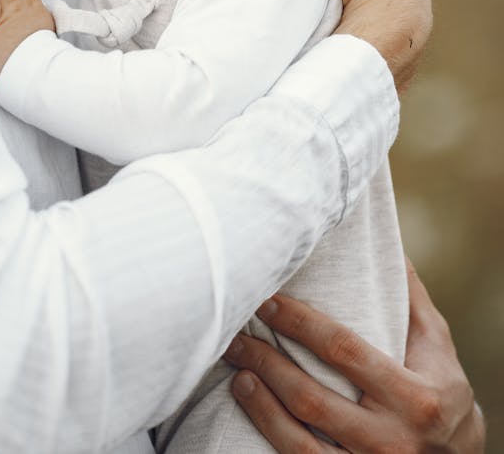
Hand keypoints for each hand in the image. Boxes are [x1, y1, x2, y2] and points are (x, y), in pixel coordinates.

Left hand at [223, 259, 484, 452]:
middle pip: (312, 398)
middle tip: (236, 335)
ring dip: (261, 406)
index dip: (300, 324)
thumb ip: (410, 298)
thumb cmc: (443, 390)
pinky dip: (272, 438)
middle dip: (267, 362)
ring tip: (237, 372)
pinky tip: (253, 412)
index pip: (344, 351)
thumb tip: (389, 245)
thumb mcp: (436, 346)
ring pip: (300, 443)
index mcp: (415, 397)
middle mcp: (393, 439)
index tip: (267, 301)